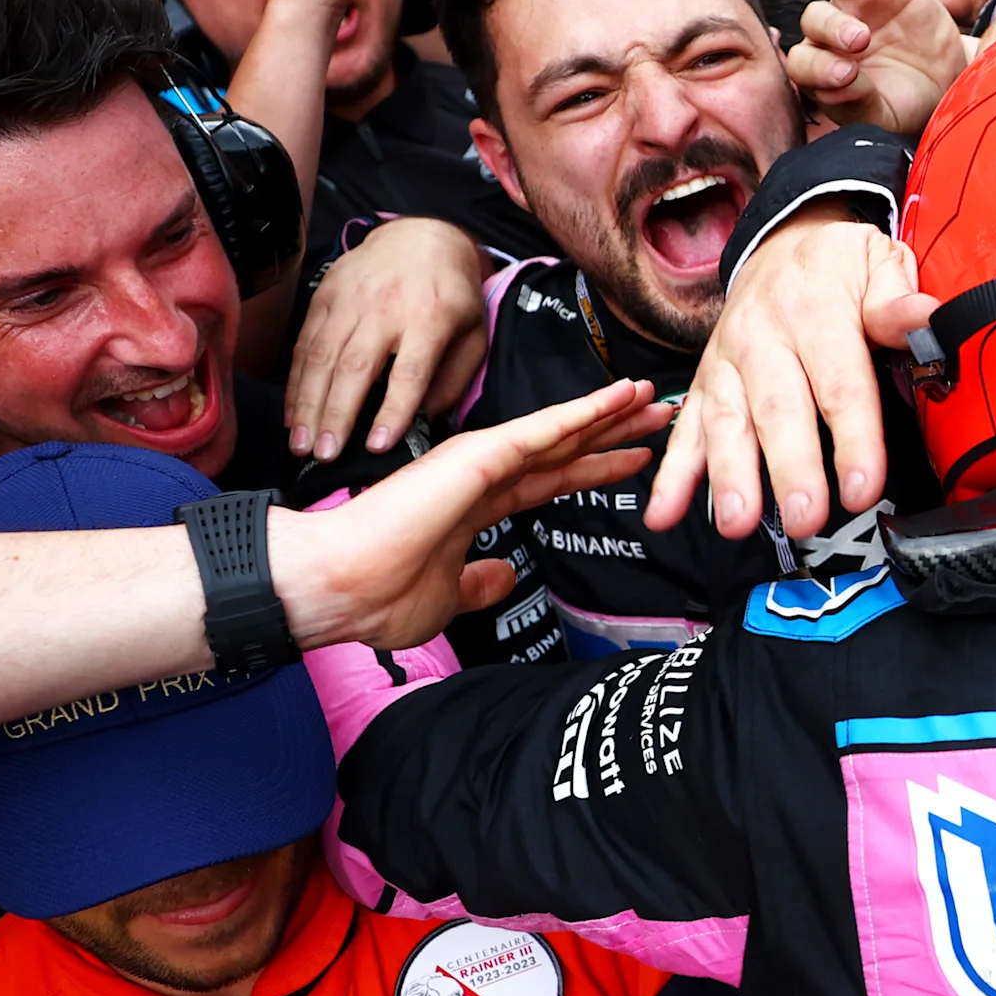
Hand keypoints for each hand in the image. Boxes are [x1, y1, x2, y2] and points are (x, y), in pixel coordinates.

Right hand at [269, 382, 673, 647]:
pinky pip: (542, 431)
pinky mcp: (478, 457)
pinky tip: (615, 400)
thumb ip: (481, 582)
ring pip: (561, 432)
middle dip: (613, 432)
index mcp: (477, 506)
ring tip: (650, 398)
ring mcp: (480, 462)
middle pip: (565, 449)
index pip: (550, 481)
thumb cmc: (377, 596)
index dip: (594, 469)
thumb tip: (507, 577)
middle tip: (659, 415)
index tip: (632, 461)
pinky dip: (582, 413)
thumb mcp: (448, 597)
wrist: (337, 587)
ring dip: (608, 413)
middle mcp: (482, 476)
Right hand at [286, 218, 492, 458]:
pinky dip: (295, 382)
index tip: (377, 446)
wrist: (423, 236)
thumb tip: (426, 420)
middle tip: (325, 455)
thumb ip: (453, 378)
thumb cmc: (452, 294)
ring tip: (302, 444)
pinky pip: (304, 343)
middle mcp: (386, 309)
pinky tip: (292, 413)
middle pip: (355, 367)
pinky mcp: (324, 296)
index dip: (392, 411)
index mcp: (430, 320)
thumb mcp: (473, 333)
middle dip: (336, 415)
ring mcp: (350, 300)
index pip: (409, 373)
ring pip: (322, 357)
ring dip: (307, 404)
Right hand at [643, 207, 928, 539]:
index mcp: (814, 310)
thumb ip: (897, 300)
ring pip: (727, 422)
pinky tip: (664, 514)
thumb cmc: (839, 268)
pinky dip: (673, 475)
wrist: (782, 245)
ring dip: (730, 475)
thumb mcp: (876, 262)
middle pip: (778, 408)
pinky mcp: (705, 383)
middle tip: (806, 519)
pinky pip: (686, 430)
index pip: (838, 381)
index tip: (864, 487)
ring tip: (738, 523)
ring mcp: (727, 363)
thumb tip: (927, 320)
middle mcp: (762, 337)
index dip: (853, 437)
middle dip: (790, 467)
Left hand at [790, 0, 973, 135]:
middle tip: (861, 40)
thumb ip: (859, 104)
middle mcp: (832, 29)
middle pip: (815, 17)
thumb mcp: (886, 117)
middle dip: (833, 27)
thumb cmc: (909, 104)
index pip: (804, 62)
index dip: (818, 67)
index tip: (848, 76)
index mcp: (824, 68)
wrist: (949, 82)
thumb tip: (841, 82)